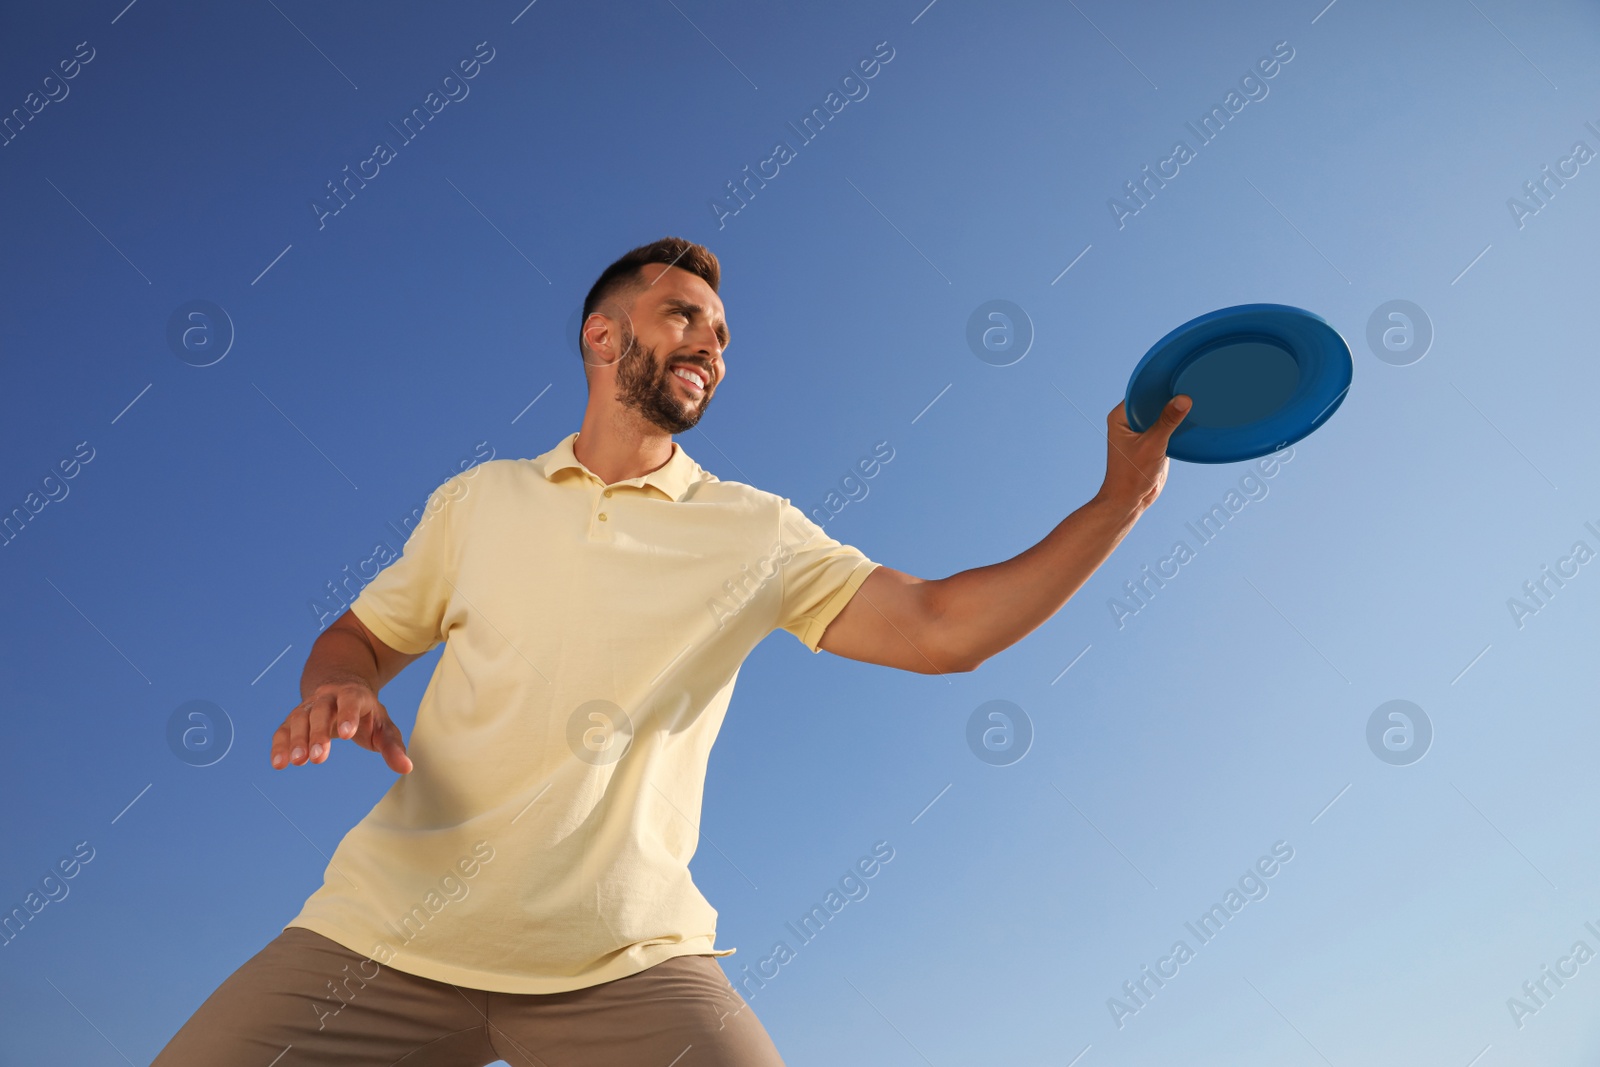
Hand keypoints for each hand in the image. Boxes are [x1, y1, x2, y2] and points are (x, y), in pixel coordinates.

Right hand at [270, 680, 412, 773]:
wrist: (341, 689)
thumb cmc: (366, 713)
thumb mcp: (384, 726)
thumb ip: (392, 747)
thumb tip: (406, 767)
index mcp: (354, 695)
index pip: (351, 700)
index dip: (348, 715)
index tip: (345, 735)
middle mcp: (329, 697)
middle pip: (320, 710)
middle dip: (318, 733)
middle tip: (317, 759)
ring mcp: (309, 706)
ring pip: (299, 718)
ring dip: (297, 740)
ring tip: (297, 762)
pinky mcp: (295, 719)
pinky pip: (283, 729)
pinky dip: (280, 745)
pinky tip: (279, 763)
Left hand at [1095, 395, 1189, 514]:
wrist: (1130, 500)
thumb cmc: (1131, 474)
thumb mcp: (1152, 445)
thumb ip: (1167, 422)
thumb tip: (1183, 399)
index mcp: (1120, 417)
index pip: (1141, 392)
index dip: (1159, 385)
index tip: (1177, 377)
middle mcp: (1128, 421)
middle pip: (1152, 401)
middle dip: (1169, 396)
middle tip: (1191, 384)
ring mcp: (1140, 431)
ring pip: (1160, 413)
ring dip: (1174, 410)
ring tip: (1195, 397)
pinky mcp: (1151, 440)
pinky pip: (1165, 425)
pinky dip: (1176, 423)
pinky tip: (1192, 416)